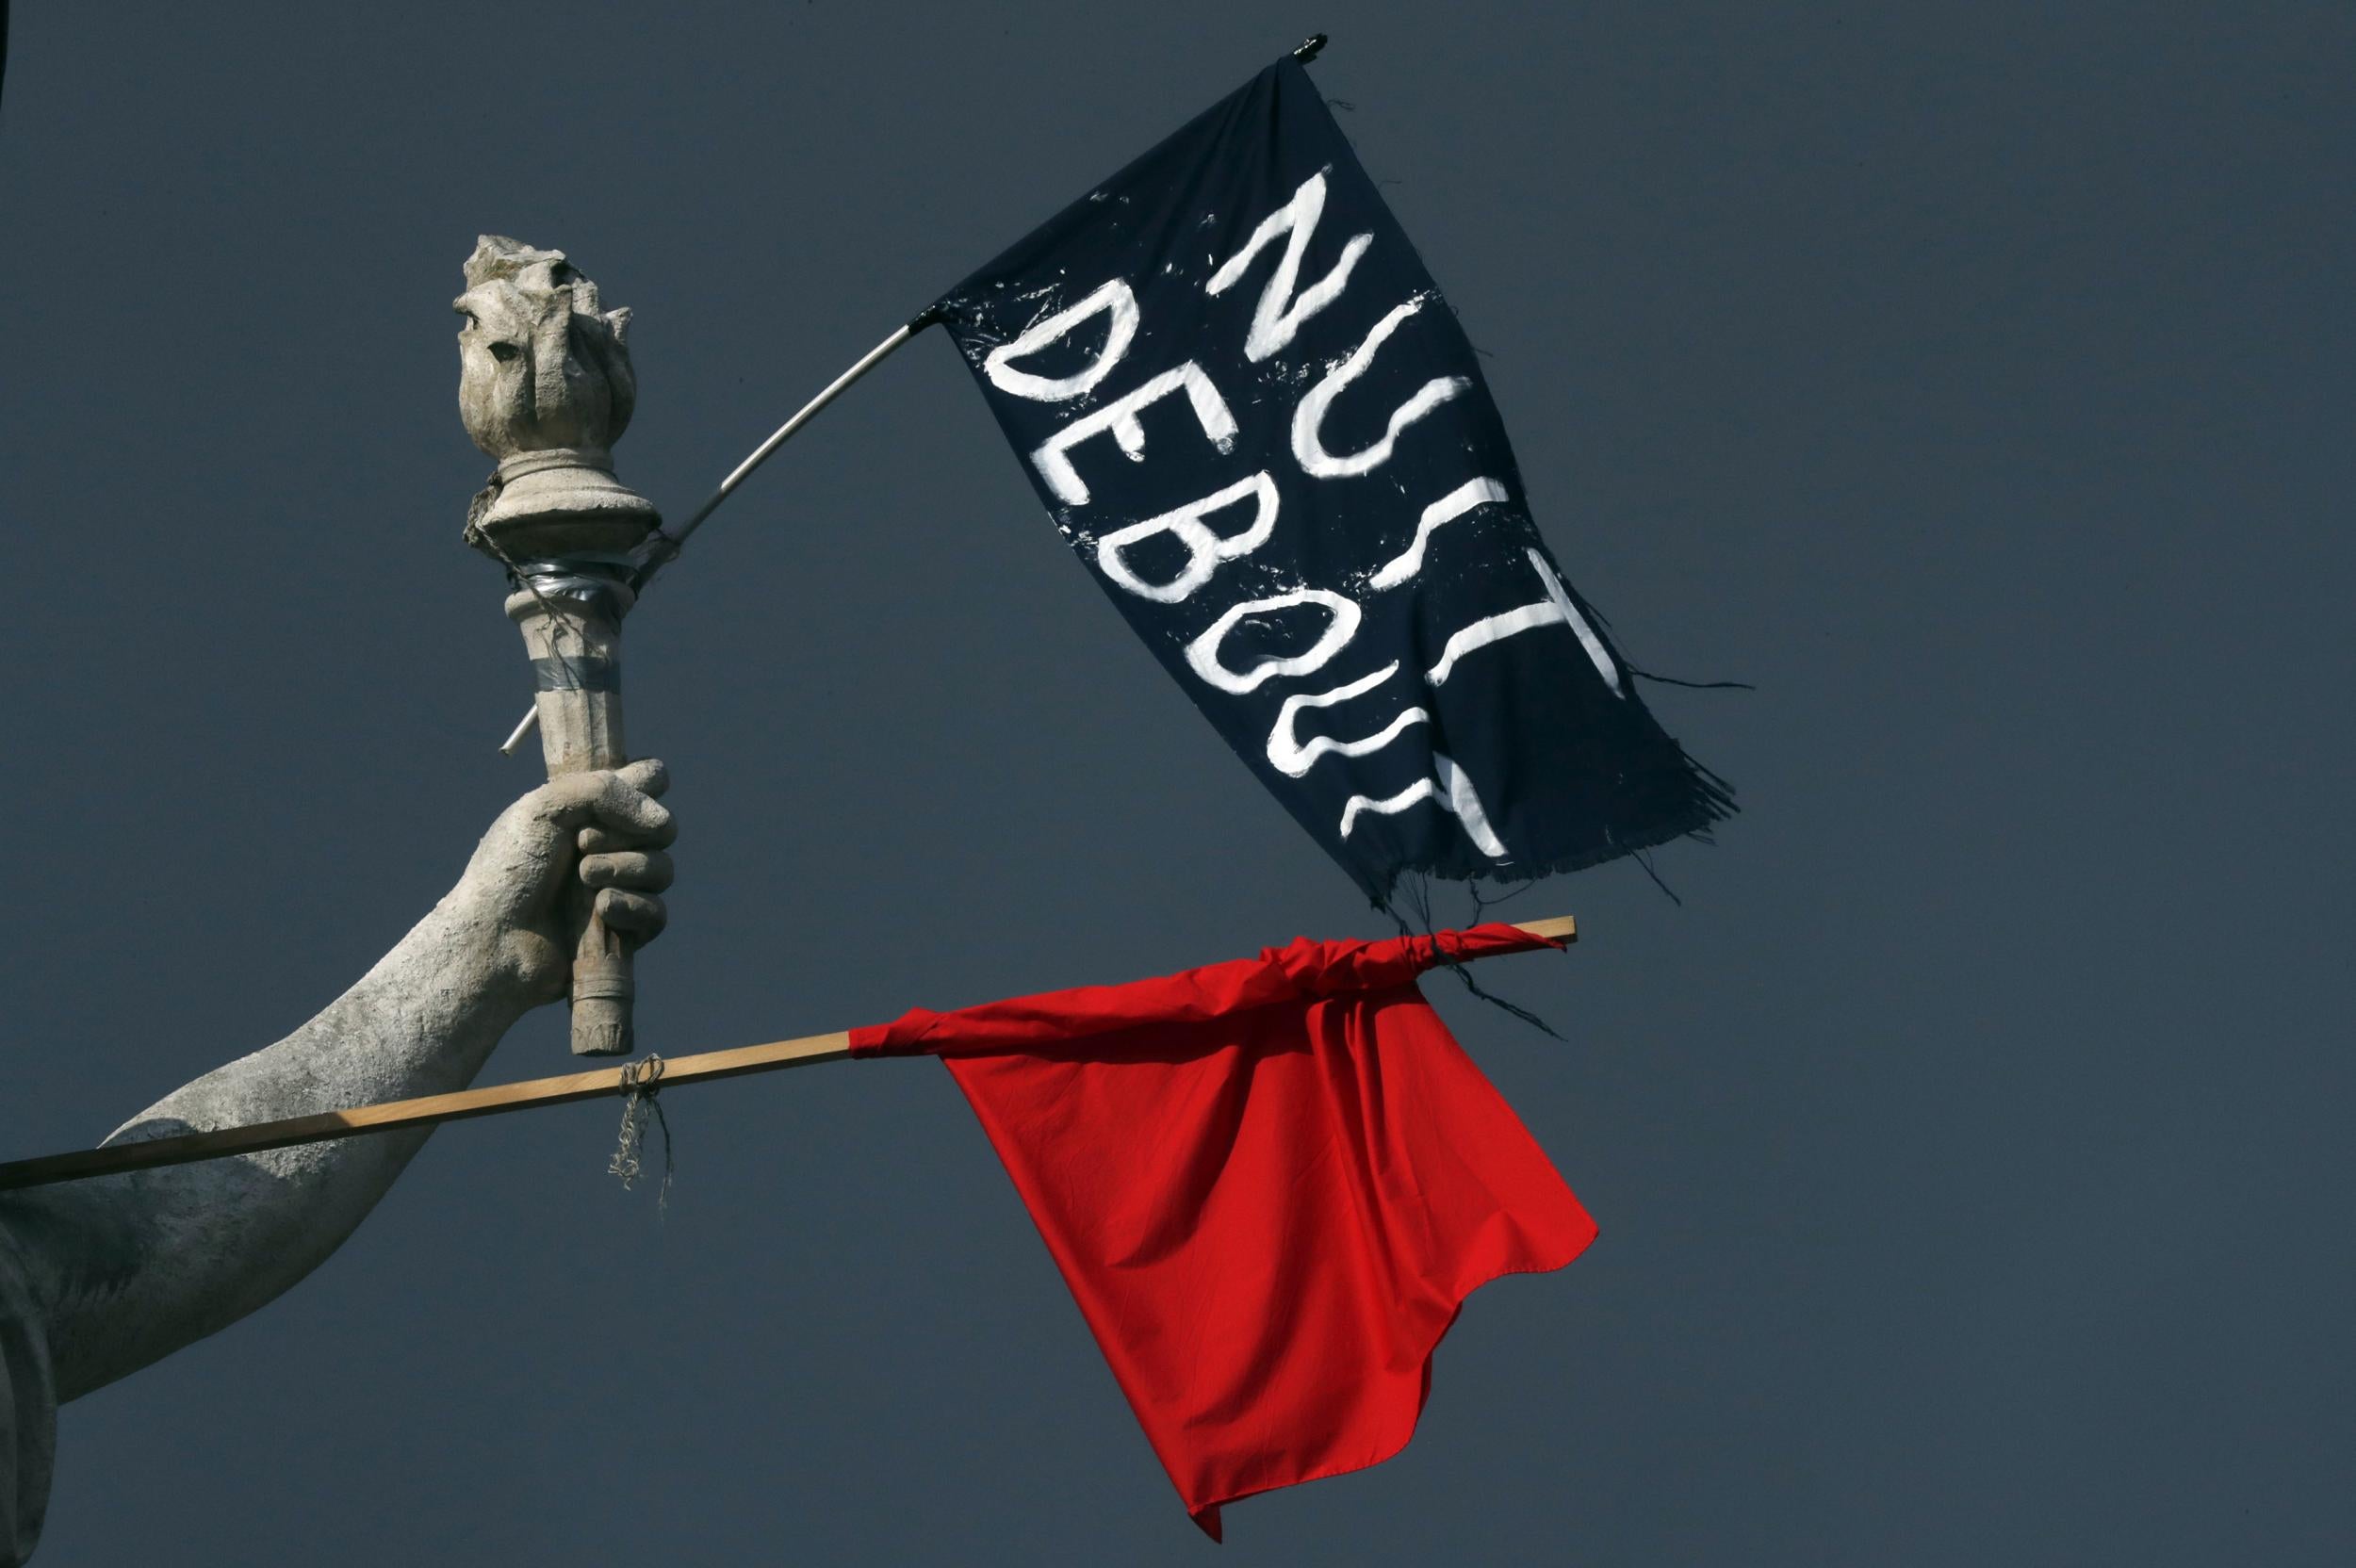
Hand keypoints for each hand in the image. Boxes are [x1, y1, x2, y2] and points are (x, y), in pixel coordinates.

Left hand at [457, 757, 676, 1002]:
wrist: (494, 938)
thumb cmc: (509, 870)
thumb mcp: (546, 806)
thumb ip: (607, 791)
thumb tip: (664, 823)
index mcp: (590, 810)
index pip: (650, 780)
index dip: (645, 786)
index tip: (615, 799)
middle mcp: (610, 847)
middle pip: (664, 828)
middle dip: (625, 834)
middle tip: (579, 843)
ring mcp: (619, 889)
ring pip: (662, 870)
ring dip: (626, 868)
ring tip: (584, 879)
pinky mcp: (625, 931)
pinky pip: (656, 913)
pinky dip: (632, 907)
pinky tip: (601, 909)